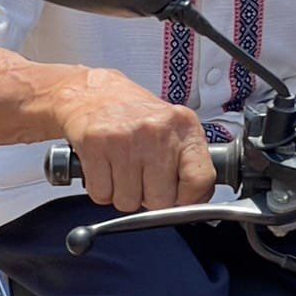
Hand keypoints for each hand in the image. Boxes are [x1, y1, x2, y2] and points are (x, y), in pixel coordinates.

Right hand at [55, 69, 216, 213]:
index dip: (190, 199)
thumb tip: (197, 200)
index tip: (180, 198)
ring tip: (124, 169)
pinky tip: (107, 168)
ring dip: (125, 194)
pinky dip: (103, 190)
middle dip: (151, 198)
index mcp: (184, 126)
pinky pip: (102, 195)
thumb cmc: (138, 114)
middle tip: (144, 178)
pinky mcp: (95, 145)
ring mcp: (125, 139)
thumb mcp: (175, 128)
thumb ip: (190, 162)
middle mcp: (157, 131)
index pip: (199, 179)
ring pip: (128, 202)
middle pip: (161, 200)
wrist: (95, 93)